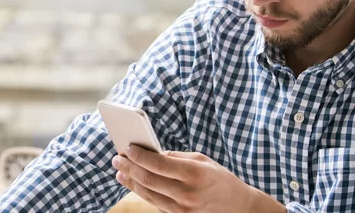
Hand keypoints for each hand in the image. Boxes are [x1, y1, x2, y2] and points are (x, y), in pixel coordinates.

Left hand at [111, 145, 284, 212]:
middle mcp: (187, 193)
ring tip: (120, 172)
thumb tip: (152, 153)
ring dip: (131, 183)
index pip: (159, 164)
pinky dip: (142, 192)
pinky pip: (156, 203)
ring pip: (148, 195)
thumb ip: (176, 157)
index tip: (127, 147)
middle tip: (117, 159)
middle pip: (149, 180)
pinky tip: (134, 183)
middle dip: (129, 168)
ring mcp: (182, 209)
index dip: (140, 156)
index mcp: (194, 173)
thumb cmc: (219, 178)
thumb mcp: (202, 160)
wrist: (237, 206)